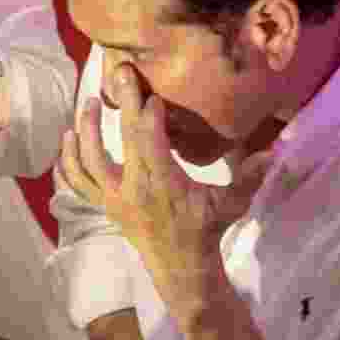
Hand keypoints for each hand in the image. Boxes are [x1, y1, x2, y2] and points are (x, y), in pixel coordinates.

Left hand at [57, 64, 273, 289]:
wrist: (180, 267)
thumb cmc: (205, 229)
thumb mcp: (230, 205)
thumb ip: (249, 178)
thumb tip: (274, 151)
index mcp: (163, 185)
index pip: (151, 144)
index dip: (150, 117)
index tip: (154, 94)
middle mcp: (133, 189)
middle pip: (123, 142)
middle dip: (123, 105)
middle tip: (119, 72)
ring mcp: (114, 198)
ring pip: (89, 161)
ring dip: (86, 130)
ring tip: (88, 103)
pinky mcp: (104, 205)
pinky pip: (77, 183)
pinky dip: (67, 162)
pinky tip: (66, 138)